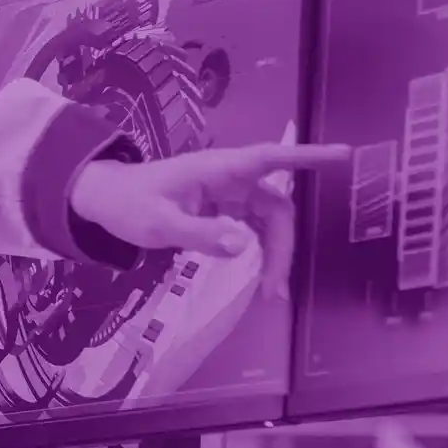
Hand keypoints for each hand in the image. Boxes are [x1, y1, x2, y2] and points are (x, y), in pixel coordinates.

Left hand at [68, 139, 351, 300]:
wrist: (105, 200)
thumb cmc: (128, 204)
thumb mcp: (157, 224)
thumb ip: (199, 234)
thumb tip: (243, 245)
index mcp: (216, 170)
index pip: (269, 158)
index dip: (306, 156)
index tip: (342, 154)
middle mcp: (229, 178)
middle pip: (275, 207)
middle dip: (283, 246)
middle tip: (274, 289)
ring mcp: (228, 194)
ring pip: (269, 222)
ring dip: (274, 255)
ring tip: (268, 293)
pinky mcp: (223, 209)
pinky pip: (254, 229)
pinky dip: (261, 254)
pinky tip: (259, 280)